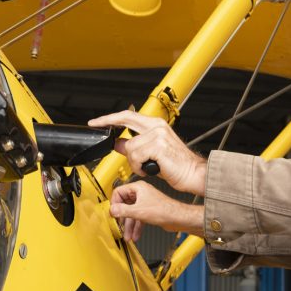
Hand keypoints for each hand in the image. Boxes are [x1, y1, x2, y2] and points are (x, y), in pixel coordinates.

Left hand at [88, 110, 207, 195]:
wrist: (194, 174)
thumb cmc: (177, 167)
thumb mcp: (152, 154)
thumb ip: (135, 147)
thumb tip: (118, 143)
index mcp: (156, 125)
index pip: (129, 116)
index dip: (111, 118)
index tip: (97, 121)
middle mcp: (157, 126)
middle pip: (125, 118)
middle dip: (107, 122)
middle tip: (96, 125)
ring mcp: (158, 135)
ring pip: (130, 147)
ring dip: (134, 163)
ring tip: (146, 167)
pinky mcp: (158, 146)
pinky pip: (136, 157)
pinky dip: (139, 167)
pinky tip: (149, 170)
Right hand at [110, 181, 204, 241]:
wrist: (177, 218)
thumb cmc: (164, 210)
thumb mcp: (139, 211)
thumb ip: (123, 211)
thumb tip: (112, 210)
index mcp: (138, 188)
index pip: (118, 192)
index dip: (114, 203)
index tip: (113, 213)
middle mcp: (141, 193)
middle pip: (124, 204)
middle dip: (122, 218)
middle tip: (118, 225)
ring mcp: (145, 201)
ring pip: (132, 213)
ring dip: (129, 225)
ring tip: (127, 235)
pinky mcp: (149, 210)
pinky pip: (138, 218)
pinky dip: (136, 226)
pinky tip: (135, 235)